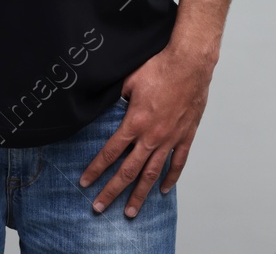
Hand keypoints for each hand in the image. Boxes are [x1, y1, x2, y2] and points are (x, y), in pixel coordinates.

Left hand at [78, 42, 214, 216]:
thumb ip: (117, 98)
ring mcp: (170, 138)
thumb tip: (105, 103)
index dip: (95, 169)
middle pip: (128, 171)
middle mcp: (152, 136)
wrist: (190, 64)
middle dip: (112, 191)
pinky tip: (162, 189)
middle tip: (99, 207)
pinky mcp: (185, 135)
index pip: (110, 152)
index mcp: (135, 122)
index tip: (85, 183)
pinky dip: (170, 178)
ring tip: (130, 211)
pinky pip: (177, 162)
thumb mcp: (129, 81)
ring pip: (152, 173)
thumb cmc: (159, 68)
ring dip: (139, 194)